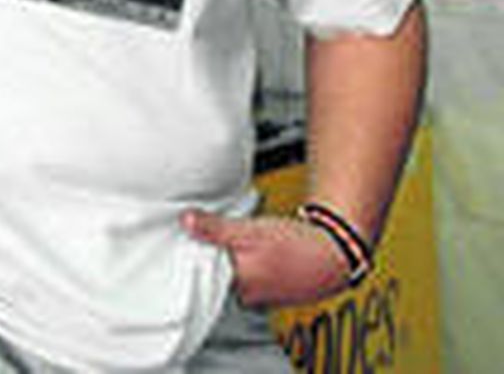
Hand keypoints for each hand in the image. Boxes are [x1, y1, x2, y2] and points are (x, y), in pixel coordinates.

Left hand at [181, 209, 353, 308]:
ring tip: (232, 237)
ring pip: (234, 274)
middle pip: (216, 273)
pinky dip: (246, 261)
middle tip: (203, 231)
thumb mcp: (250, 231)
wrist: (335, 254)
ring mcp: (261, 295)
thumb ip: (216, 229)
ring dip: (230, 257)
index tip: (181, 237)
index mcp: (237, 282)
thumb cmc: (295, 244)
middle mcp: (247, 295)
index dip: (191, 252)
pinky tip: (251, 247)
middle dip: (209, 254)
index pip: (202, 272)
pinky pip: (249, 275)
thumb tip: (185, 220)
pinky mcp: (272, 289)